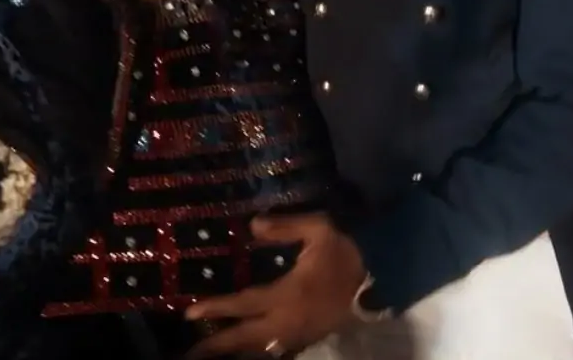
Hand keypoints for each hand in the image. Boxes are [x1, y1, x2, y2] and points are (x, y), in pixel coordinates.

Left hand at [183, 212, 366, 358]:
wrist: (382, 272)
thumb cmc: (347, 248)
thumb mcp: (318, 229)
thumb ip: (284, 226)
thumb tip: (253, 224)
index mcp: (288, 294)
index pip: (244, 304)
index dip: (216, 308)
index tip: (190, 312)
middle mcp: (290, 320)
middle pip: (246, 338)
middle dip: (217, 345)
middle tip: (190, 353)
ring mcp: (302, 332)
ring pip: (262, 349)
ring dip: (237, 350)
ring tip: (215, 351)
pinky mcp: (313, 336)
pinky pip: (280, 350)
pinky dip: (262, 351)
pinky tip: (252, 350)